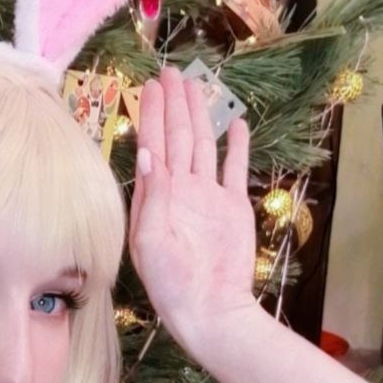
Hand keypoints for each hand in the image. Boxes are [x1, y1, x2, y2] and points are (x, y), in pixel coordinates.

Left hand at [129, 66, 256, 349]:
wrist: (211, 309)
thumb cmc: (172, 283)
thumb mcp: (151, 240)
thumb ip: (151, 197)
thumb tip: (146, 154)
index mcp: (156, 198)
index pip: (153, 146)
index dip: (151, 115)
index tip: (148, 86)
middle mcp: (180, 192)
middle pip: (176, 138)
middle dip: (172, 105)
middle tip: (170, 73)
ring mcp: (207, 197)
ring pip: (203, 146)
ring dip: (199, 116)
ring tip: (195, 86)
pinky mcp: (233, 207)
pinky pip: (234, 169)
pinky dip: (236, 146)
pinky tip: (236, 123)